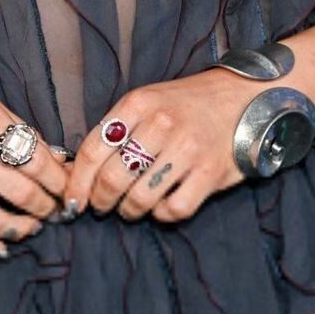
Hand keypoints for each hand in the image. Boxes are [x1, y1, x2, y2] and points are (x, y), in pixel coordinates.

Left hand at [63, 70, 260, 222]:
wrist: (243, 99)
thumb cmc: (185, 105)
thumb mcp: (147, 102)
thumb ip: (114, 131)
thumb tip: (75, 172)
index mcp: (138, 103)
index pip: (92, 150)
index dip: (76, 183)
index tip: (72, 201)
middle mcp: (162, 124)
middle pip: (113, 178)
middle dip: (100, 201)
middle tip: (101, 207)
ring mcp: (188, 149)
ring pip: (140, 198)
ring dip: (129, 211)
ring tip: (129, 208)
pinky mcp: (211, 173)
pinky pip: (174, 209)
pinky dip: (162, 214)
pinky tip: (161, 206)